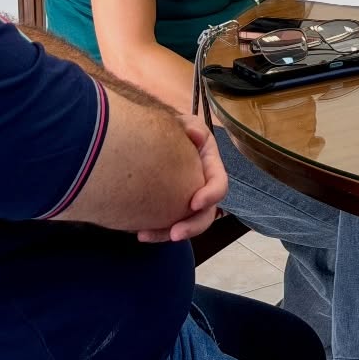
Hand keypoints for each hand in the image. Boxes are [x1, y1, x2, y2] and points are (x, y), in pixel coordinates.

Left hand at [137, 115, 229, 242]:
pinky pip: (167, 225)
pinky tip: (139, 232)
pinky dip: (155, 230)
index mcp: (210, 167)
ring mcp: (186, 200)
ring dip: (167, 233)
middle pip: (206, 213)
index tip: (194, 203)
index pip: (219, 184)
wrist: (152, 140)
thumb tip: (195, 135)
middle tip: (175, 234)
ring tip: (143, 236)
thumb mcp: (185, 124)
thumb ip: (191, 126)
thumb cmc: (173, 131)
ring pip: (184, 224)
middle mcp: (202, 187)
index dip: (211, 195)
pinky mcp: (170, 209)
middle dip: (193, 226)